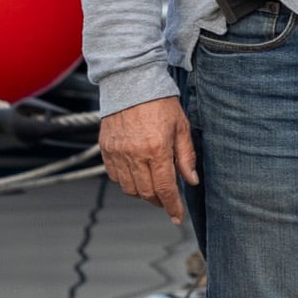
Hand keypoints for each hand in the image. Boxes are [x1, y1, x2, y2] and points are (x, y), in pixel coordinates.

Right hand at [100, 99, 198, 223]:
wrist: (131, 82)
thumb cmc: (159, 102)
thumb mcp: (181, 127)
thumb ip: (186, 157)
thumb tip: (191, 180)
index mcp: (157, 149)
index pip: (165, 189)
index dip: (172, 206)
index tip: (177, 216)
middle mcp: (134, 154)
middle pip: (146, 193)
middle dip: (159, 201)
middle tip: (168, 199)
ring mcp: (117, 152)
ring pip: (129, 188)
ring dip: (143, 193)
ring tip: (153, 186)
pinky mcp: (106, 148)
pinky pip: (115, 176)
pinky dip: (126, 181)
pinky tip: (137, 174)